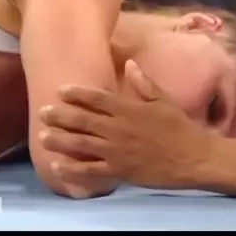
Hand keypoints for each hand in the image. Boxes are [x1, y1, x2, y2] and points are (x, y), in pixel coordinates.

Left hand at [39, 61, 214, 188]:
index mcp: (128, 109)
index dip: (76, 94)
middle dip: (60, 116)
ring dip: (60, 140)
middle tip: (42, 113)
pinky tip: (57, 167)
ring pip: (80, 144)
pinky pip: (90, 170)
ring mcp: (116, 151)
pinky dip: (72, 170)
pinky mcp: (118, 171)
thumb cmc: (180, 128)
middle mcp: (117, 128)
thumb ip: (144, 83)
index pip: (96, 98)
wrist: (194, 158)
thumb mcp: (164, 100)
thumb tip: (129, 64)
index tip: (60, 90)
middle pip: (82, 120)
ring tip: (42, 137)